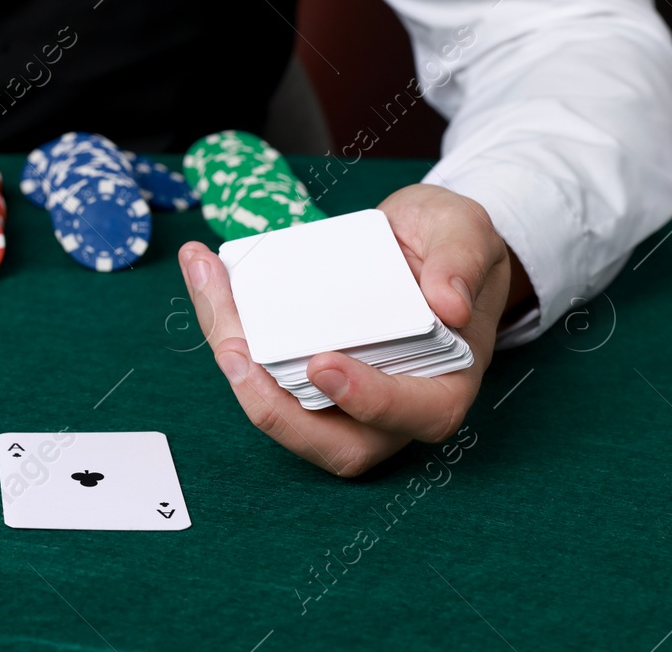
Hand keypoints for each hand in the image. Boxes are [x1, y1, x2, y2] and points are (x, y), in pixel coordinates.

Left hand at [180, 183, 515, 476]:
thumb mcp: (466, 231)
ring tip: (211, 291)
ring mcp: (340, 391)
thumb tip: (451, 305)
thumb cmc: (449, 244)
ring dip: (235, 361)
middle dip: (274, 406)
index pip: (416, 414)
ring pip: (283, 408)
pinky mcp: (300, 366)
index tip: (323, 364)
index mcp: (444, 380)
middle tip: (233, 350)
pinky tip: (205, 267)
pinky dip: (225, 321)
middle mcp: (390, 403)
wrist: (421, 239)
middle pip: (333, 441)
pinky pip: (261, 363)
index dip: (368, 400)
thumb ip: (462, 259)